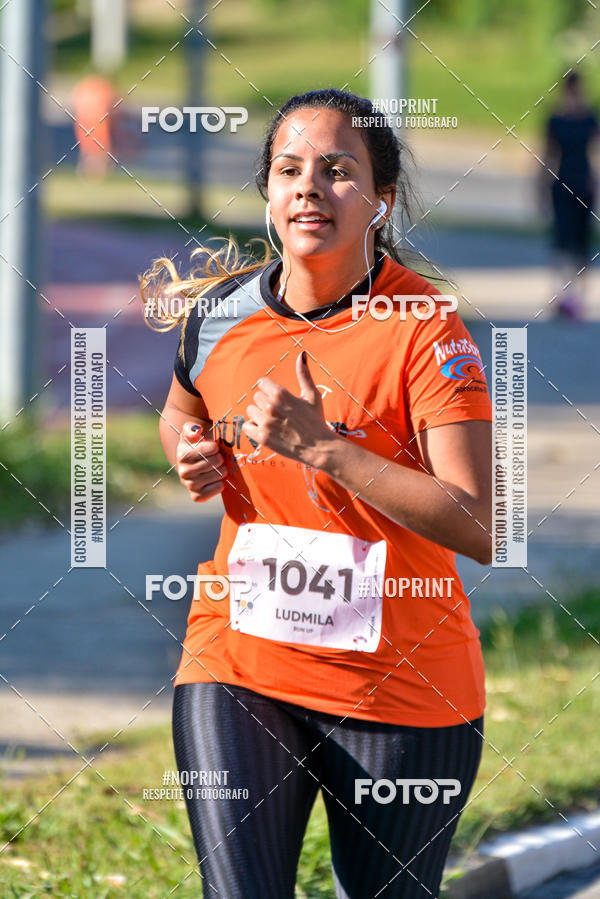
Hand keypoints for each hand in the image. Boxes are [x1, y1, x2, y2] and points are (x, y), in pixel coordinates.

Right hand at [176, 421, 227, 501]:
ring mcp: (190, 485)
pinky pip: (219, 487)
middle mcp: (184, 472)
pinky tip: (214, 479)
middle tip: (215, 459)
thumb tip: (196, 431)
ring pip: (219, 474)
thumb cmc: (194, 446)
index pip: (212, 448)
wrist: (190, 466)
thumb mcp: (190, 433)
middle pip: (217, 461)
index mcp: (183, 455)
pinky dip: (220, 483)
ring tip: (215, 468)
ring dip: (222, 470)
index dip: (215, 447)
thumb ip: (191, 428)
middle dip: (220, 458)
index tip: (212, 448)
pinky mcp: (197, 496)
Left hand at [242, 352, 334, 466]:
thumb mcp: (312, 395)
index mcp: (281, 394)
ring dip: (259, 415)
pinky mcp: (262, 438)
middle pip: (256, 397)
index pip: (262, 383)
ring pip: (251, 411)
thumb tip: (302, 354)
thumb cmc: (316, 420)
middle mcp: (271, 407)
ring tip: (272, 421)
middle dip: (265, 402)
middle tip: (278, 411)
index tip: (276, 397)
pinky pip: (246, 427)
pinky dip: (253, 427)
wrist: (318, 447)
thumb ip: (304, 374)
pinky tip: (264, 429)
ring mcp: (265, 423)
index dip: (269, 389)